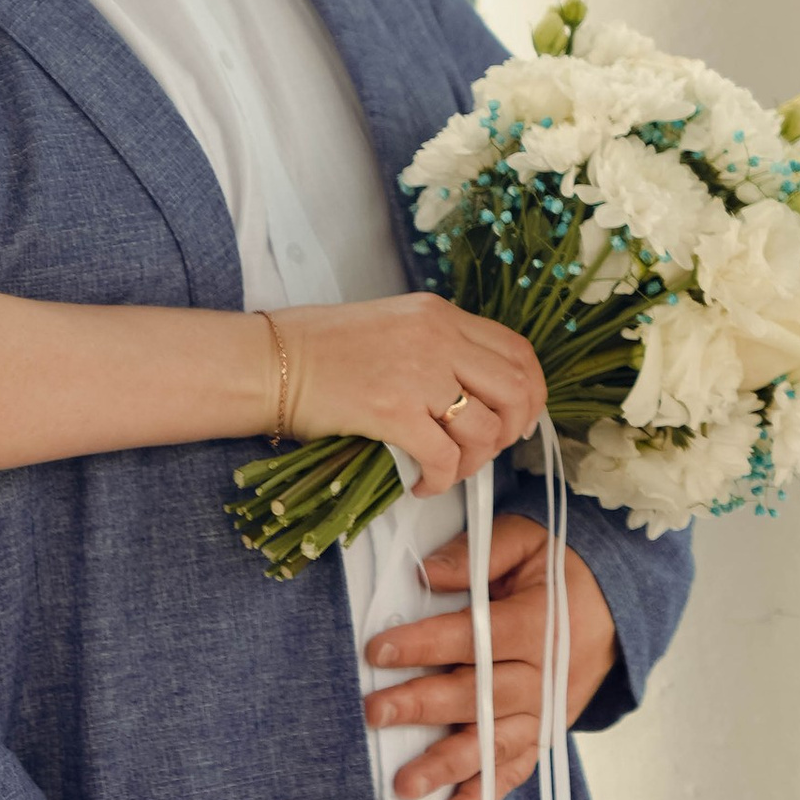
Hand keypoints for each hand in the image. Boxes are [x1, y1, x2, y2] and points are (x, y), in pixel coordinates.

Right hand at [270, 294, 545, 498]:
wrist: (269, 362)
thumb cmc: (318, 349)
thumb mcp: (391, 326)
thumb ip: (437, 348)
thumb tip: (473, 393)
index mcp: (439, 314)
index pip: (517, 351)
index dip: (531, 392)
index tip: (518, 418)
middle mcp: (438, 338)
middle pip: (516, 391)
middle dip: (513, 431)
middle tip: (487, 450)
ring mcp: (418, 373)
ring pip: (484, 430)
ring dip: (473, 462)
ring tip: (447, 470)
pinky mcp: (393, 412)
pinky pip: (445, 458)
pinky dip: (440, 481)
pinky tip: (420, 484)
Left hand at [364, 514, 617, 799]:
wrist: (615, 605)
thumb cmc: (557, 569)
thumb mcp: (525, 542)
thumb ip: (476, 557)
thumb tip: (426, 573)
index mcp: (538, 623)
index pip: (477, 636)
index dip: (427, 644)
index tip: (379, 649)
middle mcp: (544, 675)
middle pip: (482, 695)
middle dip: (425, 706)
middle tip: (375, 713)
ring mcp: (545, 713)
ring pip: (495, 745)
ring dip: (449, 768)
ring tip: (404, 786)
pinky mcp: (543, 736)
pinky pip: (513, 773)